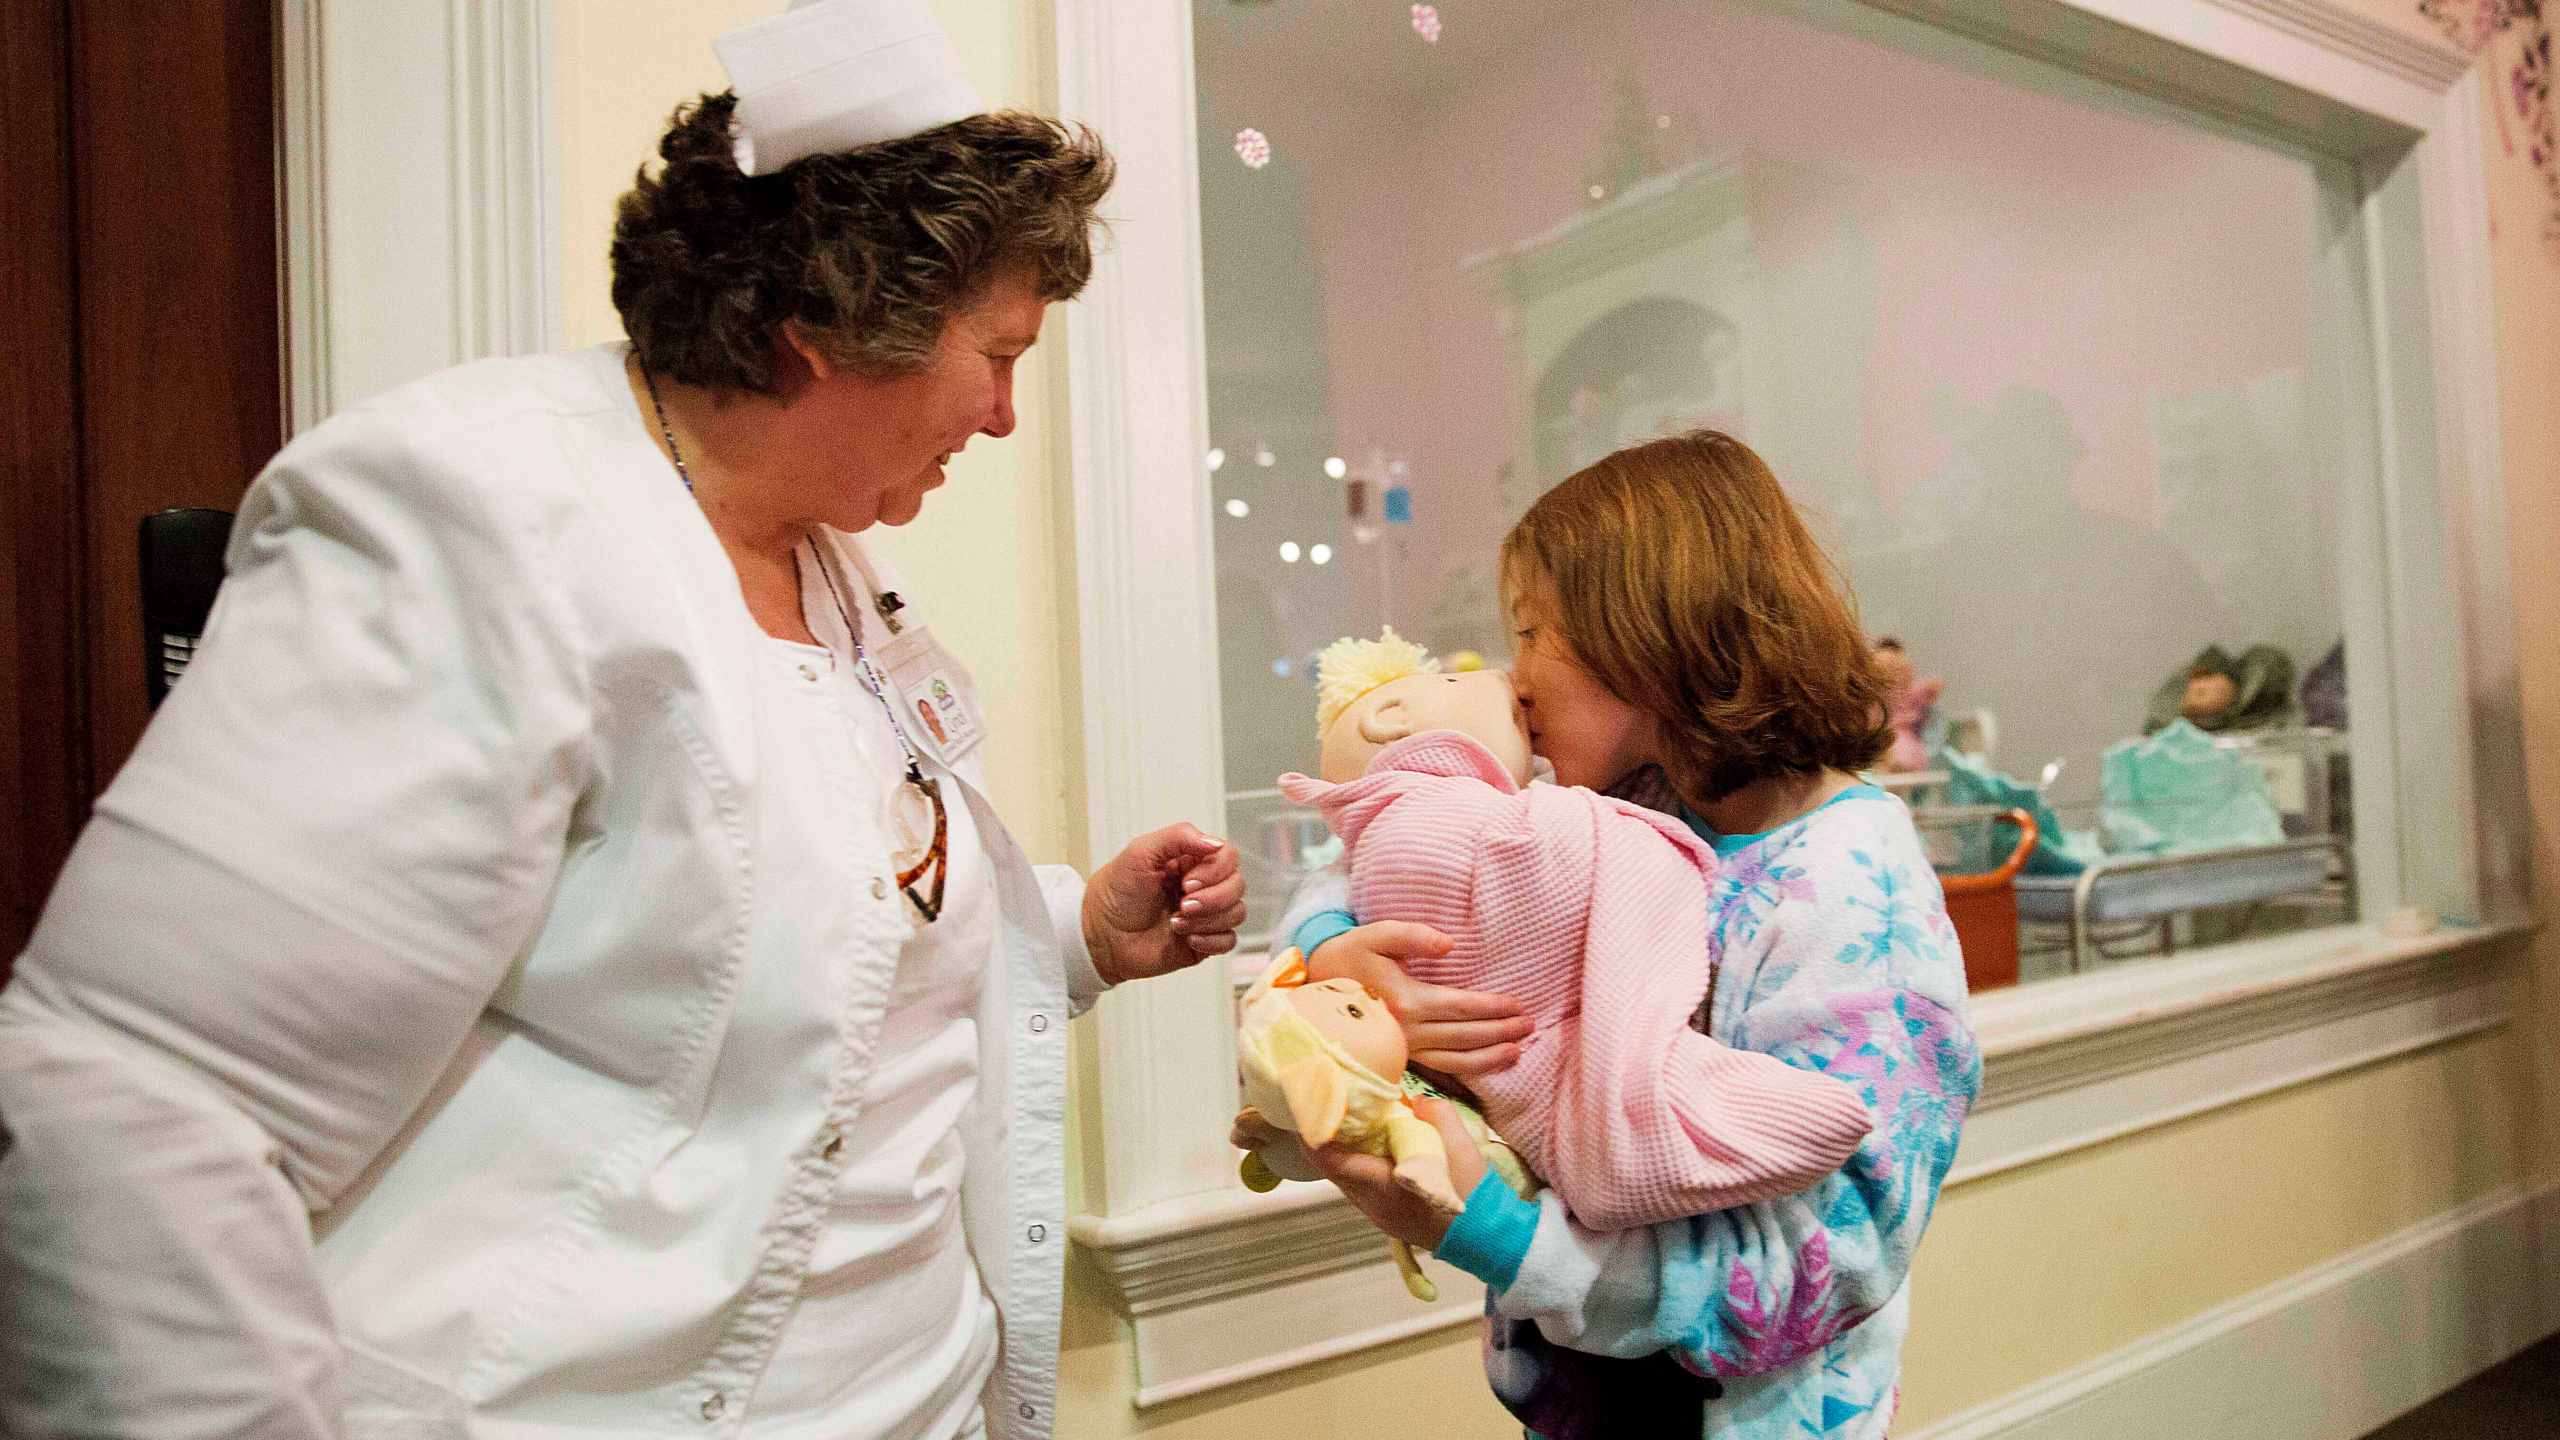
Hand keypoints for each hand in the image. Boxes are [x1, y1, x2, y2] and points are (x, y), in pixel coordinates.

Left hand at [1083, 823, 1244, 984]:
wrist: (1100, 935)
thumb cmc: (1114, 893)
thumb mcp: (1140, 852)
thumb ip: (1179, 836)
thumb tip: (1214, 843)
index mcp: (1191, 861)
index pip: (1228, 856)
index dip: (1215, 870)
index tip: (1186, 881)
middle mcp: (1203, 886)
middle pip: (1237, 885)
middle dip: (1212, 897)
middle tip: (1182, 903)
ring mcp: (1205, 915)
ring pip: (1236, 913)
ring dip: (1208, 919)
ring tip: (1176, 922)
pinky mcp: (1203, 942)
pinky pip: (1229, 941)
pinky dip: (1211, 940)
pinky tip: (1187, 938)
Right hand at [1307, 922, 1530, 1076]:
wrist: (1313, 985)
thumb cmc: (1349, 956)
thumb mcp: (1376, 934)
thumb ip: (1412, 934)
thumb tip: (1449, 945)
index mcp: (1406, 1000)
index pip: (1460, 1008)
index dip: (1492, 1007)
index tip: (1518, 1005)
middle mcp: (1407, 1031)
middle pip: (1464, 1036)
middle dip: (1500, 1032)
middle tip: (1529, 1025)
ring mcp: (1403, 1049)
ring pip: (1455, 1060)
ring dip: (1489, 1057)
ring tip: (1517, 1052)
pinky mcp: (1400, 1057)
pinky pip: (1439, 1069)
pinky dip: (1466, 1070)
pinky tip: (1486, 1066)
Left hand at [1309, 1099, 1488, 1250]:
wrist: (1486, 1236)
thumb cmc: (1472, 1190)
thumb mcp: (1460, 1143)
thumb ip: (1435, 1113)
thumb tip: (1414, 1101)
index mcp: (1383, 1184)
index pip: (1332, 1160)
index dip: (1316, 1133)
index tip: (1312, 1107)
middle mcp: (1372, 1204)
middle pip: (1331, 1170)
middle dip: (1324, 1139)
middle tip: (1325, 1109)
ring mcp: (1377, 1215)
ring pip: (1344, 1181)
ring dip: (1341, 1154)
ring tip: (1345, 1125)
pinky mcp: (1385, 1220)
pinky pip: (1358, 1189)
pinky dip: (1356, 1167)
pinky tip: (1369, 1149)